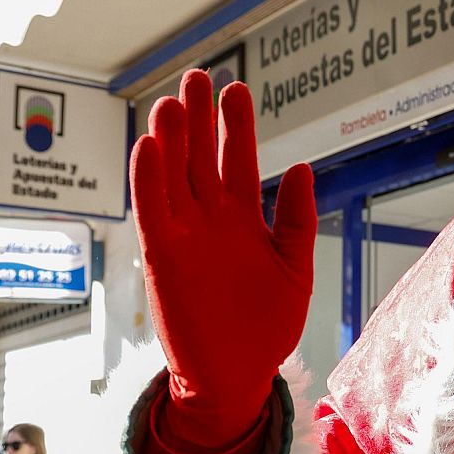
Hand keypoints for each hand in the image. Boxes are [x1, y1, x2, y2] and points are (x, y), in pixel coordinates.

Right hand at [130, 69, 318, 450]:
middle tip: (197, 76)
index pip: (237, 161)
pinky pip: (153, 212)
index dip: (236, 126)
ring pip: (173, 177)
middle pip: (201, 158)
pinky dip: (149, 180)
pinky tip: (150, 147)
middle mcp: (211, 221)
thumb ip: (296, 220)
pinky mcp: (164, 258)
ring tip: (172, 101)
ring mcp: (185, 237)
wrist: (237, 378)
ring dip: (171, 140)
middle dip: (199, 118)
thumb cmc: (266, 328)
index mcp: (244, 220)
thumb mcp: (295, 270)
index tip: (235, 89)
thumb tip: (303, 168)